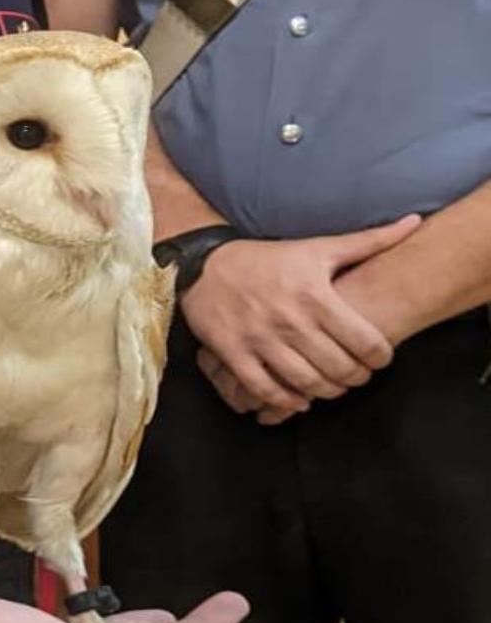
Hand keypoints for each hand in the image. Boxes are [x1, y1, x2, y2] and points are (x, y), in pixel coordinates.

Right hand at [181, 216, 420, 410]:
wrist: (206, 265)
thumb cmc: (268, 259)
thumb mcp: (317, 248)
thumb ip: (368, 242)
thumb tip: (415, 222)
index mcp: (315, 294)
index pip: (365, 342)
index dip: (380, 358)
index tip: (378, 358)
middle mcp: (289, 319)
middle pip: (339, 368)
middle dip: (356, 378)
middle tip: (356, 375)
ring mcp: (259, 338)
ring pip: (305, 382)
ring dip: (325, 392)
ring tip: (331, 386)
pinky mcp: (233, 352)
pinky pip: (265, 388)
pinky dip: (285, 400)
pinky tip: (297, 399)